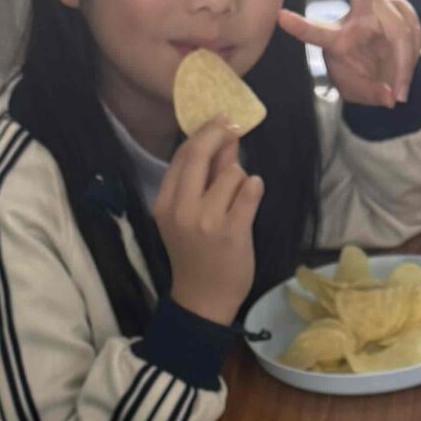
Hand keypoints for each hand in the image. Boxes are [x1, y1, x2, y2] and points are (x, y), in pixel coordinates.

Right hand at [156, 119, 263, 326]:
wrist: (203, 299)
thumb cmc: (195, 254)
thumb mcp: (187, 215)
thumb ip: (203, 177)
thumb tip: (224, 137)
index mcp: (165, 203)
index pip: (183, 154)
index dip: (204, 132)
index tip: (221, 120)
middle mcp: (182, 209)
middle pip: (202, 152)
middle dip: (222, 133)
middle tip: (235, 127)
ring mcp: (207, 221)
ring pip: (232, 172)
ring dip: (240, 178)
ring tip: (236, 199)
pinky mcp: (233, 231)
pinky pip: (251, 189)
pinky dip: (255, 188)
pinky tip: (250, 199)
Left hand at [277, 0, 420, 109]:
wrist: (387, 75)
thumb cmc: (364, 80)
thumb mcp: (360, 94)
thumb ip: (372, 95)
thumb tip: (390, 97)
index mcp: (336, 39)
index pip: (315, 32)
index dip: (299, 26)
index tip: (280, 16)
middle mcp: (358, 16)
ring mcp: (382, 9)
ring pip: (399, 31)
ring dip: (403, 65)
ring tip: (399, 90)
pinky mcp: (403, 10)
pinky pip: (413, 34)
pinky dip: (413, 59)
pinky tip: (406, 69)